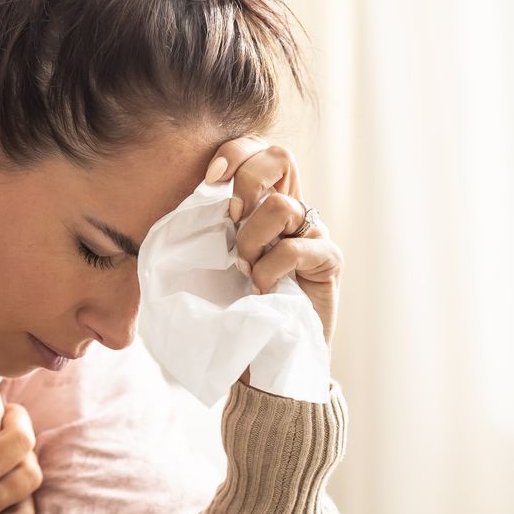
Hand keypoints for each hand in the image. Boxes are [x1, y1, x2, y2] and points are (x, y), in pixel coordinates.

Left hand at [203, 139, 342, 362]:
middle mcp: (291, 211)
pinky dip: (271, 269)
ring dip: (252, 240)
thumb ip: (206, 231)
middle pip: (281, 156)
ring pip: (282, 205)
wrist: (264, 361)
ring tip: (246, 272)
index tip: (209, 178)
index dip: (235, 152)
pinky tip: (264, 291)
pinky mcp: (329, 260)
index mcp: (261, 204)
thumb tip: (184, 203)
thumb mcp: (209, 263)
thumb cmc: (232, 311)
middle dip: (247, 180)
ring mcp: (313, 234)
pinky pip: (298, 246)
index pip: (257, 151)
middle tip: (232, 219)